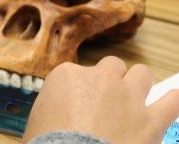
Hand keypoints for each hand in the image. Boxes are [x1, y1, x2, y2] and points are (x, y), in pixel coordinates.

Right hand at [23, 57, 178, 143]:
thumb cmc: (45, 143)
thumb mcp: (37, 118)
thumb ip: (54, 105)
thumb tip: (62, 111)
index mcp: (67, 76)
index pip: (77, 72)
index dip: (79, 89)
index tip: (77, 103)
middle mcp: (100, 79)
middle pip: (111, 66)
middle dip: (110, 79)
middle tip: (105, 100)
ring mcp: (127, 97)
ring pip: (142, 73)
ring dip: (139, 84)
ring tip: (134, 98)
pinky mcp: (150, 121)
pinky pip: (172, 102)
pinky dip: (172, 101)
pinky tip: (171, 102)